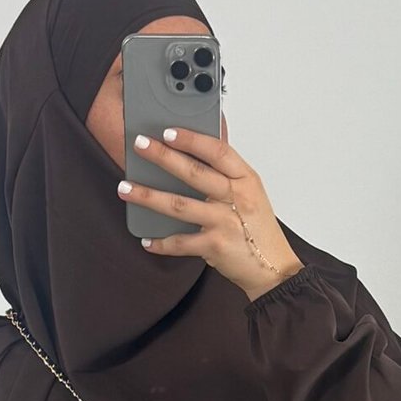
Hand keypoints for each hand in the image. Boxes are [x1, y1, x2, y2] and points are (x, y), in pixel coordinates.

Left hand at [117, 127, 305, 301]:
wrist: (274, 269)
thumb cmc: (259, 230)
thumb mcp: (251, 194)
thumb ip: (228, 174)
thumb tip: (198, 148)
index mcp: (246, 180)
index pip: (218, 151)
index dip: (191, 139)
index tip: (168, 131)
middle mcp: (237, 199)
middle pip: (194, 173)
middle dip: (163, 156)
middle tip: (139, 144)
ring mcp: (225, 223)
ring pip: (179, 206)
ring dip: (148, 196)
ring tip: (126, 188)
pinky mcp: (215, 246)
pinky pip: (181, 243)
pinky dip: (161, 243)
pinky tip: (147, 239)